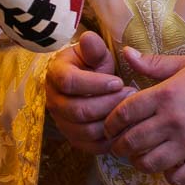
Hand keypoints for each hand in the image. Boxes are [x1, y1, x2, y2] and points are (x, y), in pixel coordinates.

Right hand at [45, 32, 130, 154]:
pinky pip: (90, 146)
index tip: (118, 81)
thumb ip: (94, 48)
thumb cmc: (92, 65)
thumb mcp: (94, 53)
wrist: (86, 83)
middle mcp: (53, 100)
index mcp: (56, 74)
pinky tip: (125, 128)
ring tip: (130, 110)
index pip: (70, 82)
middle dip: (108, 104)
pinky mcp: (73, 138)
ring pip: (85, 130)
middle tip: (131, 95)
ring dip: (111, 122)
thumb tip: (89, 38)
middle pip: (78, 110)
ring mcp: (62, 122)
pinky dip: (109, 140)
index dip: (95, 84)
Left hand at [103, 49, 184, 184]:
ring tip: (140, 157)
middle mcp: (173, 121)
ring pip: (149, 163)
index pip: (125, 112)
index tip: (110, 126)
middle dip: (119, 145)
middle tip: (119, 145)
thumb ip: (153, 63)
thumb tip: (126, 53)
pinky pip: (177, 178)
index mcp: (166, 95)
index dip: (111, 122)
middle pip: (132, 141)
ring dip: (139, 162)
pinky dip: (169, 175)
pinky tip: (170, 165)